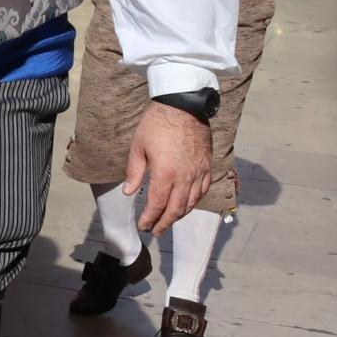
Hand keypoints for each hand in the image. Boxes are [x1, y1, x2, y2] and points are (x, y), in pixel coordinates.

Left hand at [127, 102, 212, 233]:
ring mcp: (199, 171)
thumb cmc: (156, 124)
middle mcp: (185, 176)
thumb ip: (134, 172)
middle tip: (156, 231)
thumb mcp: (138, 147)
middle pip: (176, 208)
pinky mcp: (207, 165)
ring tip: (169, 221)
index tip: (143, 226)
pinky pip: (203, 189)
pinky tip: (187, 204)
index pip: (158, 204)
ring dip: (180, 214)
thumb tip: (129, 192)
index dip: (150, 218)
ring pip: (192, 201)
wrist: (183, 105)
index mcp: (165, 173)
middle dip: (165, 223)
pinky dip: (195, 200)